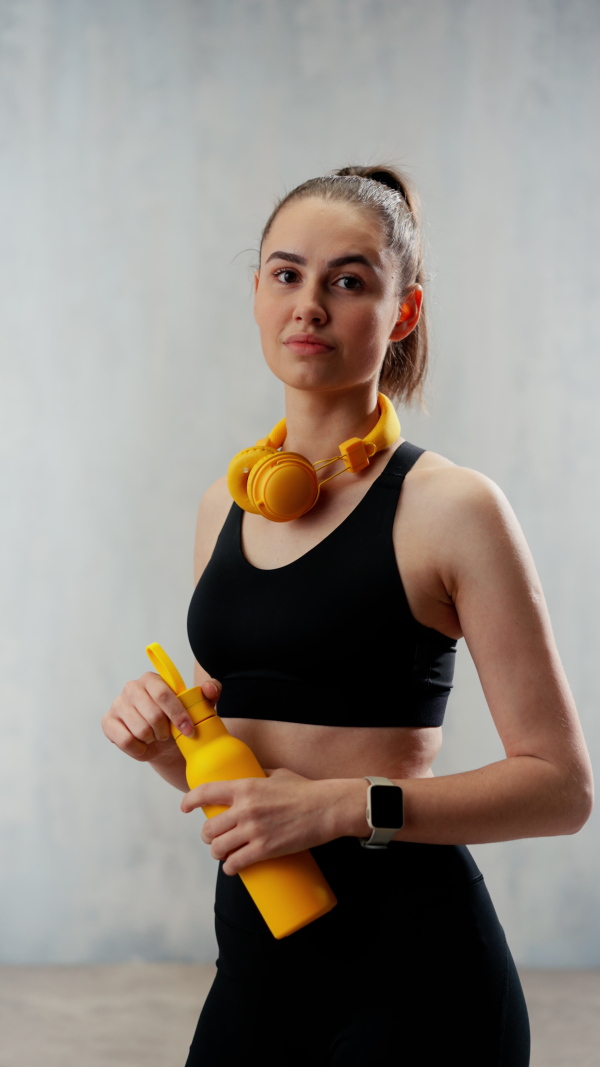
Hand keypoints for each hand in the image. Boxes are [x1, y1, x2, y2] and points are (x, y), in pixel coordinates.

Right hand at [101, 672, 221, 762]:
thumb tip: (209, 688)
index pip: (163, 694)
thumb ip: (211, 692)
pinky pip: (125, 740)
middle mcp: (131, 688)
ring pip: (140, 730)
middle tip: (169, 733)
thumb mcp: (200, 707)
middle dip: (165, 730)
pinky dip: (139, 748)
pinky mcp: (108, 722)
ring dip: (153, 739)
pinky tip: (144, 745)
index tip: (189, 730)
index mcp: (152, 679)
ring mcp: (117, 705)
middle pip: (152, 714)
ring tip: (156, 736)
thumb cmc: (180, 720)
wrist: (165, 743)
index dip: (177, 714)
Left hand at [180, 767, 338, 874]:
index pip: (206, 792)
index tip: (185, 807)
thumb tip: (249, 776)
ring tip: (223, 853)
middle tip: (214, 838)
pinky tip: (232, 867)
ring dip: (217, 853)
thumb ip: (259, 776)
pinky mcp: (265, 849)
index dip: (190, 801)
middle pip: (209, 828)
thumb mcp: (277, 774)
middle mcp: (244, 809)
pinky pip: (236, 863)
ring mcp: (253, 830)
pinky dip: (230, 868)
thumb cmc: (305, 790)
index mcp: (245, 787)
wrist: (327, 808)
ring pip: (219, 848)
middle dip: (208, 836)